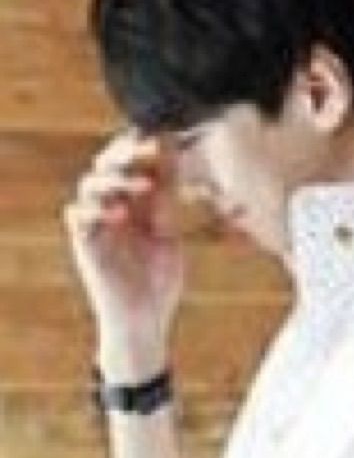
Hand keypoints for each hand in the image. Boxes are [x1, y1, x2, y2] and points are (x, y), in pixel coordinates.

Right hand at [62, 127, 184, 379]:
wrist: (144, 319)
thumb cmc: (158, 280)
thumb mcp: (167, 235)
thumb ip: (166, 202)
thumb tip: (172, 163)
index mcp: (135, 205)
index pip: (131, 165)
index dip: (141, 148)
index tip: (164, 137)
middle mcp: (113, 209)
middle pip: (107, 166)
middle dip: (126, 154)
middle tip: (149, 150)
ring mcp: (98, 226)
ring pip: (90, 184)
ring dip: (115, 180)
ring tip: (144, 186)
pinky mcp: (86, 245)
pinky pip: (77, 215)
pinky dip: (96, 208)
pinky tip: (120, 214)